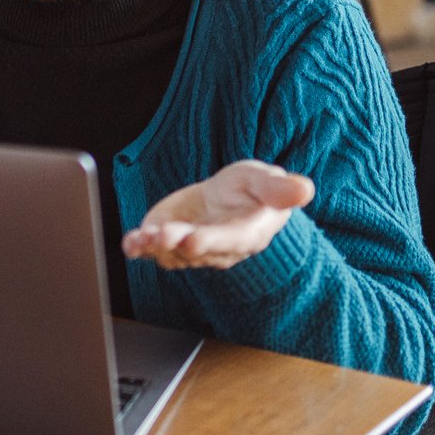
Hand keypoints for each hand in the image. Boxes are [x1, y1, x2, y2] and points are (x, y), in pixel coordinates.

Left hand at [122, 160, 315, 270]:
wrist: (229, 198)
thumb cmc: (253, 190)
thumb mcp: (267, 181)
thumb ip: (280, 189)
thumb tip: (305, 189)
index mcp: (245, 234)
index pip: (229, 241)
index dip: (210, 242)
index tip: (192, 239)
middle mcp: (217, 248)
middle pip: (195, 249)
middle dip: (176, 243)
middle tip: (159, 236)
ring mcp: (190, 248)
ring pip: (171, 253)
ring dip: (153, 247)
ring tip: (140, 238)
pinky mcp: (169, 242)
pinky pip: (152, 250)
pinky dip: (139, 247)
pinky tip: (129, 243)